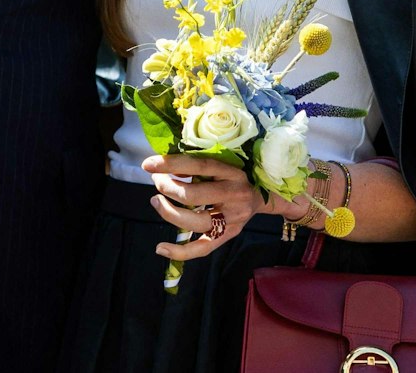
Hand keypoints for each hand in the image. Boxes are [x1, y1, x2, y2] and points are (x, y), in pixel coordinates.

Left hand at [141, 153, 292, 260]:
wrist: (266, 195)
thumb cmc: (235, 175)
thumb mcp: (223, 163)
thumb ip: (199, 164)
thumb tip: (164, 165)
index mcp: (232, 172)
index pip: (199, 166)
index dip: (172, 164)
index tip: (148, 164)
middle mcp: (234, 195)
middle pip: (193, 195)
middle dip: (167, 187)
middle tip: (157, 181)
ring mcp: (232, 219)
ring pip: (195, 221)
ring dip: (168, 212)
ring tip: (156, 201)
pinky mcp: (228, 235)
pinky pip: (202, 248)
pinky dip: (180, 251)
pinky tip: (161, 248)